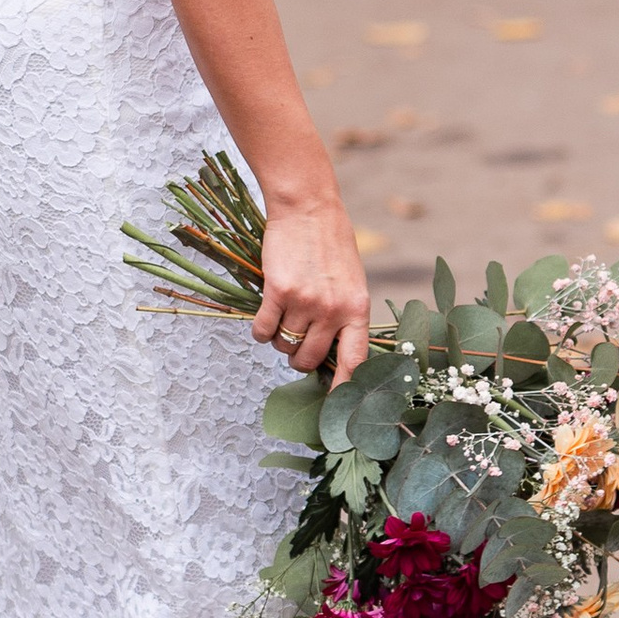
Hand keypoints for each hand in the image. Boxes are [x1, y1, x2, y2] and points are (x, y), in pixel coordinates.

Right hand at [254, 192, 371, 378]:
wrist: (308, 208)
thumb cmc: (331, 244)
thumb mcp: (351, 282)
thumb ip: (344, 316)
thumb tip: (329, 356)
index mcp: (358, 308)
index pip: (354, 362)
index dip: (344, 390)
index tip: (338, 409)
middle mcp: (334, 309)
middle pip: (309, 359)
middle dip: (298, 359)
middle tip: (295, 343)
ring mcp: (306, 301)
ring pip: (284, 346)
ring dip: (280, 341)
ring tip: (283, 318)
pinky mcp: (278, 291)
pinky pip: (264, 331)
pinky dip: (261, 331)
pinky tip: (264, 318)